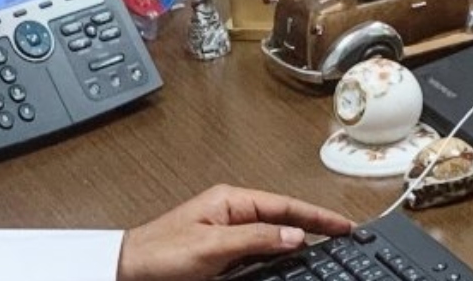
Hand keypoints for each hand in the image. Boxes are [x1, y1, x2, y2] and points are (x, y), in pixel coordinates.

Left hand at [117, 184, 354, 280]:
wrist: (128, 271)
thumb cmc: (159, 253)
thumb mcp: (213, 246)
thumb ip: (256, 239)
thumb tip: (294, 235)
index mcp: (230, 201)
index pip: (285, 205)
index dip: (317, 216)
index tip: (343, 225)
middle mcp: (230, 213)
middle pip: (283, 218)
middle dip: (313, 227)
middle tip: (344, 238)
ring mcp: (226, 233)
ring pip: (273, 236)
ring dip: (297, 243)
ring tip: (326, 250)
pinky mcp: (221, 253)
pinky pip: (258, 252)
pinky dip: (278, 257)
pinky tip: (289, 264)